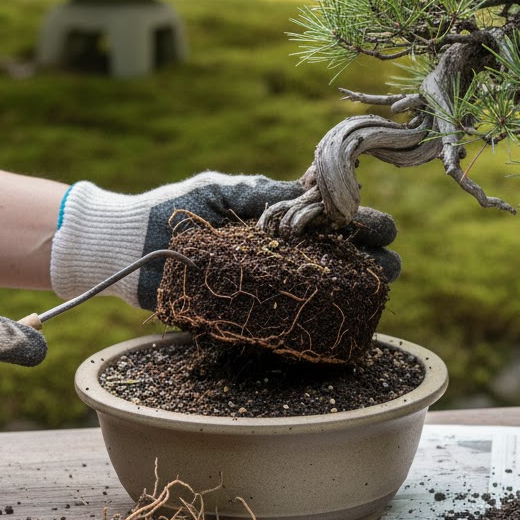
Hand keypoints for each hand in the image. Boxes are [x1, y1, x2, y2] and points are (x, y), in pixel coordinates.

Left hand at [51, 172, 399, 309]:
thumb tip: (312, 191)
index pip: (329, 224)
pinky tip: (335, 328)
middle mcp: (274, 257)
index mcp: (275, 222)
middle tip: (391, 267)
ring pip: (314, 294)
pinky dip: (308, 328)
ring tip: (376, 295)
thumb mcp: (225, 191)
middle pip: (332, 261)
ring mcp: (260, 289)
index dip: (360, 226)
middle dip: (366, 264)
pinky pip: (279, 325)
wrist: (129, 245)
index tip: (387, 231)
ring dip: (349, 295)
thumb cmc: (176, 210)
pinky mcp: (239, 317)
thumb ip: (265, 193)